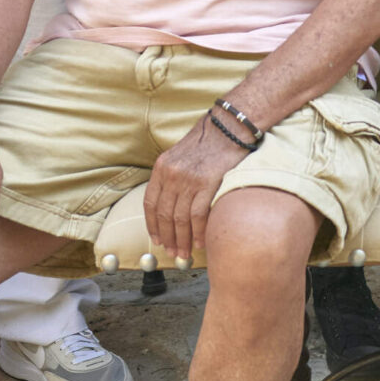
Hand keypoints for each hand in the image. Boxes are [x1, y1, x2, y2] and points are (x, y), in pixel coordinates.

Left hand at [143, 113, 251, 264]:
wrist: (229, 127)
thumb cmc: (208, 141)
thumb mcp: (180, 155)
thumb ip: (172, 176)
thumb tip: (170, 204)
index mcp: (162, 167)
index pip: (150, 203)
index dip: (152, 225)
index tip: (157, 239)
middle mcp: (172, 174)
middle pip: (165, 215)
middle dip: (168, 238)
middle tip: (173, 252)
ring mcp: (189, 180)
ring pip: (180, 219)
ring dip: (182, 240)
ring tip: (184, 253)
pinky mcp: (208, 184)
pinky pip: (198, 215)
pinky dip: (198, 232)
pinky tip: (199, 241)